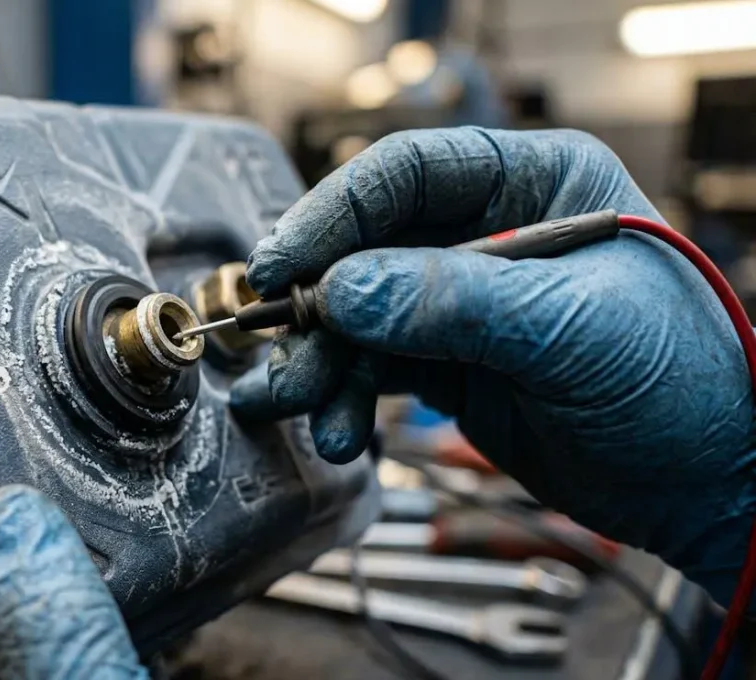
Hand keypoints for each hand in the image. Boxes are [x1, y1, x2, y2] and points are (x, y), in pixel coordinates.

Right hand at [230, 127, 755, 604]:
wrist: (710, 484)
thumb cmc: (681, 384)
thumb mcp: (572, 331)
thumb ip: (454, 304)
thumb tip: (341, 290)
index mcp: (536, 184)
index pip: (410, 172)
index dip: (336, 212)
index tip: (284, 263)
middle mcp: (489, 233)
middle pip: (368, 245)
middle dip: (318, 302)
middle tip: (278, 345)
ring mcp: (463, 301)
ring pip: (358, 313)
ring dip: (321, 361)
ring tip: (299, 404)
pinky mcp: (449, 363)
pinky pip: (371, 366)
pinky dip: (344, 395)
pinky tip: (335, 430)